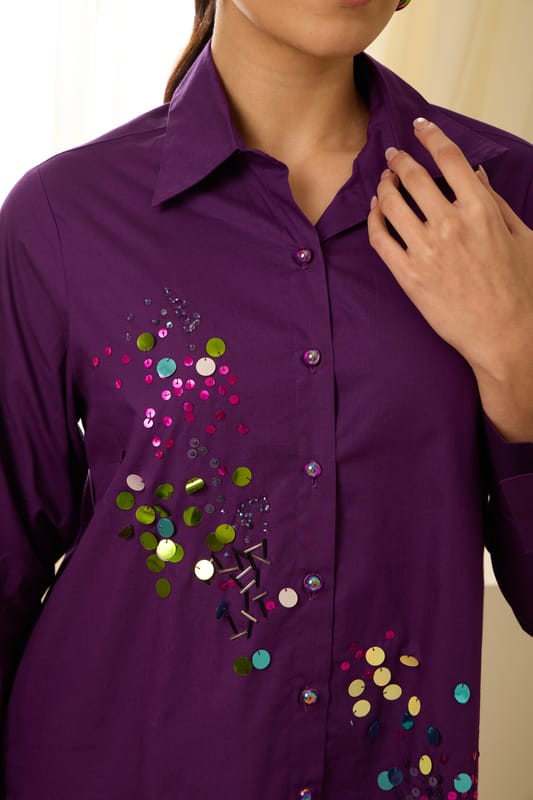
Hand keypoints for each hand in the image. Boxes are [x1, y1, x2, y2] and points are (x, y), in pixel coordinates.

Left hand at [367, 118, 532, 379]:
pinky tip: (375, 211)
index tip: (419, 126)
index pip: (450, 159)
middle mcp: (451, 225)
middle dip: (400, 159)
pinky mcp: (408, 276)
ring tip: (383, 182)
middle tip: (393, 155)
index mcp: (481, 210)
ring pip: (391, 205)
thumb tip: (475, 174)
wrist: (505, 336)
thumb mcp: (520, 237)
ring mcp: (426, 251)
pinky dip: (374, 219)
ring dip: (383, 186)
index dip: (430, 136)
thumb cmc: (520, 289)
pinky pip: (380, 239)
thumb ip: (495, 202)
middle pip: (413, 177)